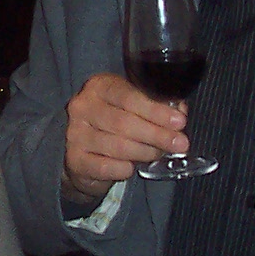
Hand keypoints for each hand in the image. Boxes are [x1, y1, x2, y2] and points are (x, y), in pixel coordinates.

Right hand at [61, 73, 186, 202]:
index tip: (180, 122)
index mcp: (98, 86)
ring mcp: (75, 133)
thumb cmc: (115, 123)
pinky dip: (124, 169)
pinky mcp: (74, 159)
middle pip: (124, 122)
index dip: (156, 110)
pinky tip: (131, 167)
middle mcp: (82, 107)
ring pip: (117, 146)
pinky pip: (105, 167)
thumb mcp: (133, 106)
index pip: (128, 96)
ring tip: (158, 154)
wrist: (85, 151)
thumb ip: (156, 106)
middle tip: (179, 143)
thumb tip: (179, 114)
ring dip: (144, 152)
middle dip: (157, 134)